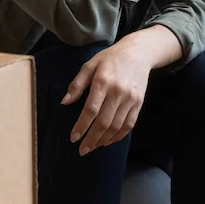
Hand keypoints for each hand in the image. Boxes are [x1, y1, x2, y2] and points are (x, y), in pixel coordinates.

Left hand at [62, 36, 156, 154]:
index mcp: (103, 81)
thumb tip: (65, 102)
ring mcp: (130, 99)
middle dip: (92, 139)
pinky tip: (108, 141)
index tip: (73, 138)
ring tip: (93, 147)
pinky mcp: (139, 103)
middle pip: (104, 122)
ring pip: (117, 126)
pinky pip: (129, 124)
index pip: (91, 109)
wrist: (139, 53)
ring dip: (104, 140)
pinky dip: (118, 136)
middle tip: (82, 150)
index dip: (81, 126)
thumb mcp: (90, 64)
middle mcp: (118, 91)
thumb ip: (77, 84)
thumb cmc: (111, 58)